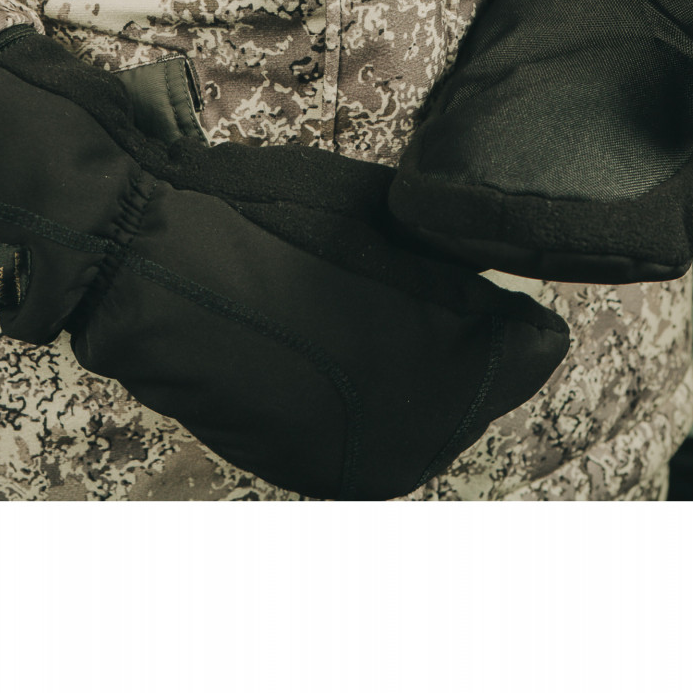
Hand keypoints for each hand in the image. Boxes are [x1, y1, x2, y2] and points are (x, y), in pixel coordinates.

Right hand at [0, 28, 569, 499]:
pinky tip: (308, 347)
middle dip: (453, 343)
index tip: (452, 274)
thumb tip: (502, 289)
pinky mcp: (306, 476)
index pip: (535, 345)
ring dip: (398, 373)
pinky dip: (348, 398)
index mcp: (467, 366)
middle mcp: (426, 438)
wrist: (157, 265)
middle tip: (387, 286)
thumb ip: (466, 266)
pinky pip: (359, 433)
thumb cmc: (277, 220)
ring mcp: (362, 465)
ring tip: (337, 311)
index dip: (497, 302)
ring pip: (419, 414)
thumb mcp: (394, 216)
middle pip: (479, 389)